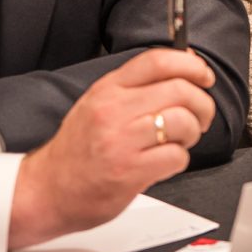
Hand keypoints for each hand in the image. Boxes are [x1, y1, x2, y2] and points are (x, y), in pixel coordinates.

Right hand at [10, 49, 216, 250]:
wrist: (47, 190)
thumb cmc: (76, 151)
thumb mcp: (96, 105)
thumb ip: (134, 88)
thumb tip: (180, 70)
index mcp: (107, 90)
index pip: (158, 61)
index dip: (191, 65)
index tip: (204, 76)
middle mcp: (114, 111)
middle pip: (179, 89)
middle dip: (202, 104)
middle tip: (200, 117)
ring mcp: (121, 141)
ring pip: (183, 121)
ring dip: (193, 133)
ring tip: (180, 141)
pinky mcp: (130, 171)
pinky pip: (176, 156)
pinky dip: (179, 160)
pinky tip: (164, 162)